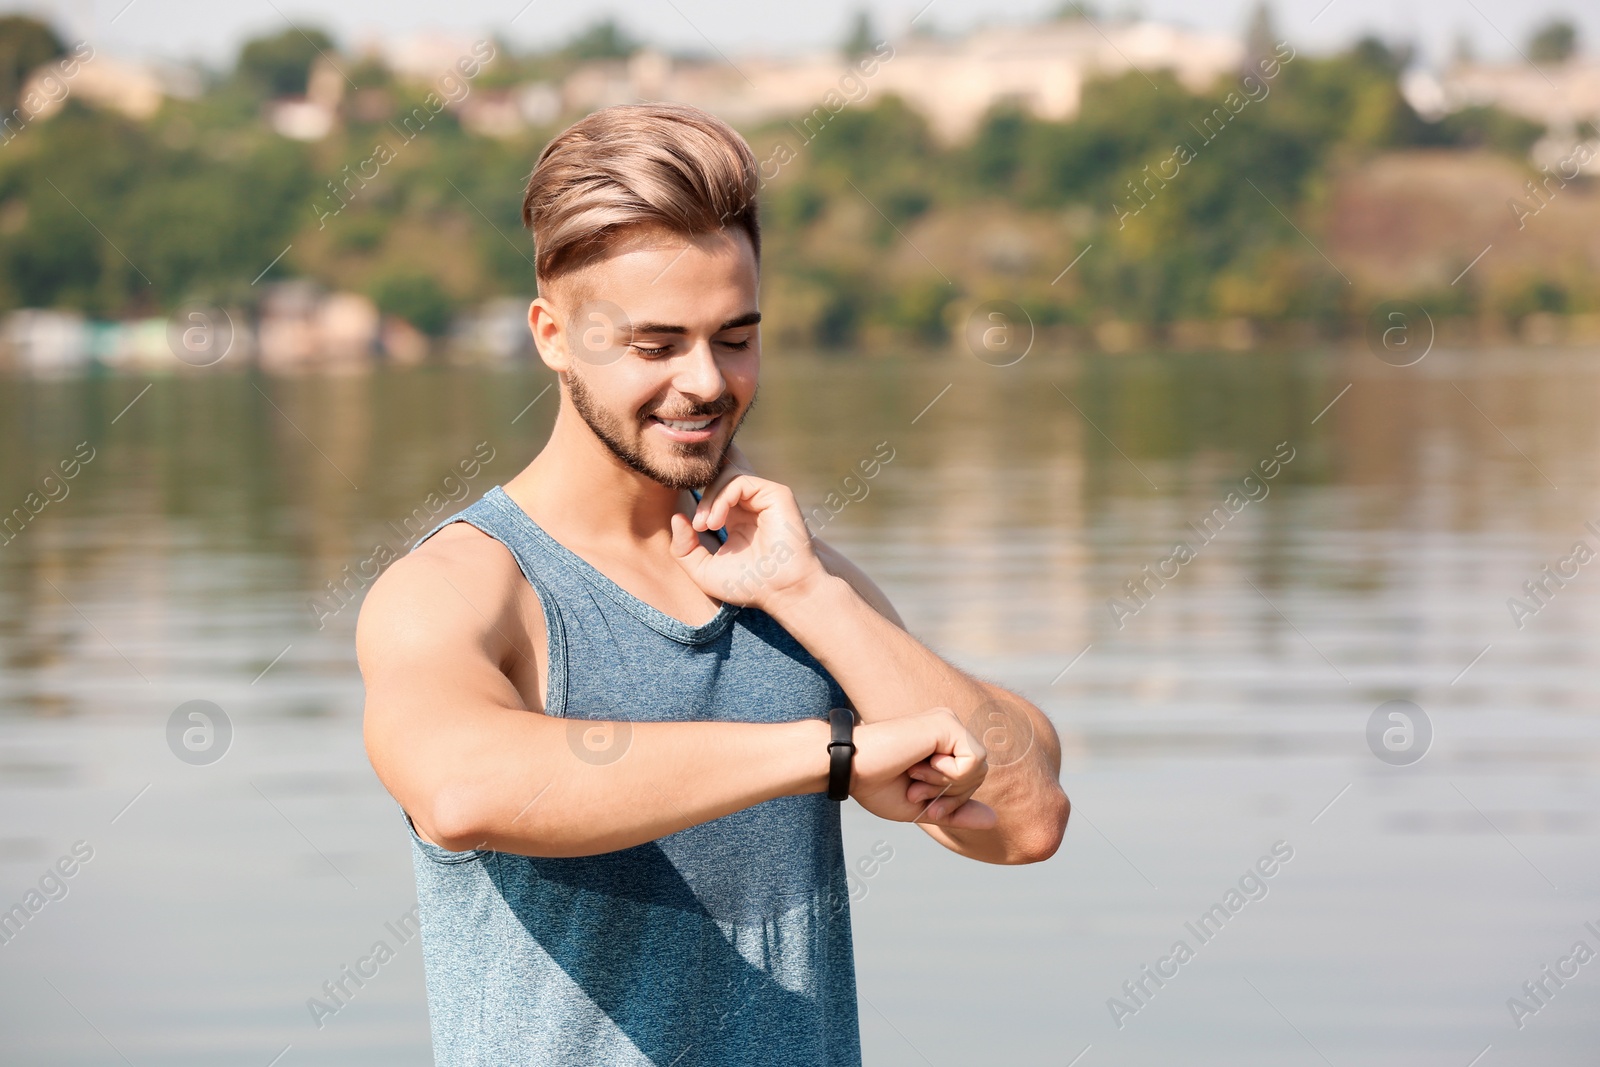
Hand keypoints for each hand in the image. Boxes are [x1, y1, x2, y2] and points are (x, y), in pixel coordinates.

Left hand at [669, 474, 827, 611]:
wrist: (780, 591)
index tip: (695, 529)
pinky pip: (739, 480)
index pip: (713, 491)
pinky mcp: (775, 494)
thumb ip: (684, 547)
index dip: (698, 501)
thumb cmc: (747, 585)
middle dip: (702, 498)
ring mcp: (763, 498)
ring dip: (710, 498)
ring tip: (707, 525)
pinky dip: (721, 498)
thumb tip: (678, 517)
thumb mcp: (703, 570)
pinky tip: (717, 522)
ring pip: (726, 475)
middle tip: (699, 526)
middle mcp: (750, 505)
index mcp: (736, 518)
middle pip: (718, 477)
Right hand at [849, 709, 995, 829]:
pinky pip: (973, 760)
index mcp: (943, 744)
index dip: (953, 800)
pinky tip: (918, 765)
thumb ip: (956, 811)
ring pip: (979, 767)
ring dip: (945, 784)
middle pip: (980, 774)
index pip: (973, 778)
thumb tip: (994, 819)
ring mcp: (948, 722)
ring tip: (914, 776)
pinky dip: (947, 775)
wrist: (847, 767)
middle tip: (914, 789)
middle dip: (951, 794)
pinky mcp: (946, 723)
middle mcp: (948, 728)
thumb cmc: (875, 784)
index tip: (918, 799)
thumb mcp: (922, 806)